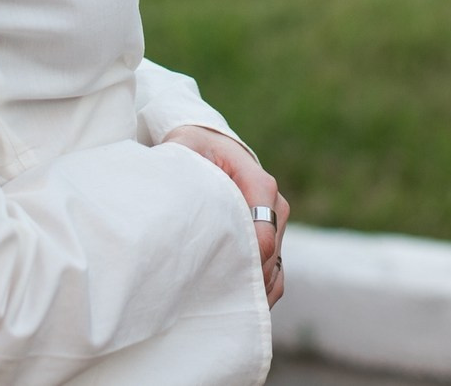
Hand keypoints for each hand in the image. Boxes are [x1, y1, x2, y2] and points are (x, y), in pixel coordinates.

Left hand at [162, 125, 288, 306]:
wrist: (214, 148)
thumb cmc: (197, 149)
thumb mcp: (187, 147)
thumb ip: (183, 162)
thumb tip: (173, 189)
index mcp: (260, 184)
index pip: (263, 232)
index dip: (243, 259)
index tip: (213, 275)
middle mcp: (274, 207)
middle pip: (269, 256)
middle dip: (241, 278)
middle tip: (206, 295)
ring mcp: (276, 226)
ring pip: (274, 269)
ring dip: (250, 289)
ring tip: (217, 303)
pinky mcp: (272, 241)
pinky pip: (275, 276)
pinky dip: (258, 293)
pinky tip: (232, 302)